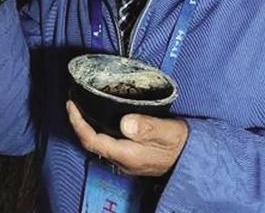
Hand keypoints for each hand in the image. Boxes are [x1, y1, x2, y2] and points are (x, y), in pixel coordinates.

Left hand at [66, 101, 187, 176]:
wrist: (194, 159)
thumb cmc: (181, 143)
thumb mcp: (169, 131)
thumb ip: (148, 127)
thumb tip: (125, 122)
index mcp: (127, 154)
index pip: (92, 140)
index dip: (77, 123)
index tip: (70, 105)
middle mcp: (122, 161)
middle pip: (91, 143)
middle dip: (78, 124)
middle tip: (72, 103)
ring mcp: (125, 161)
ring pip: (98, 144)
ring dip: (87, 127)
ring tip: (81, 107)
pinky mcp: (130, 157)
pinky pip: (106, 144)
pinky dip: (97, 130)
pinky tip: (99, 118)